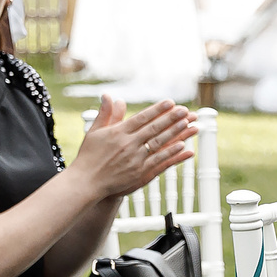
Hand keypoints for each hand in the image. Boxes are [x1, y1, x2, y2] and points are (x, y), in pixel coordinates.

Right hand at [70, 95, 193, 200]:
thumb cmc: (89, 156)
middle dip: (171, 118)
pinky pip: (159, 161)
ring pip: (159, 143)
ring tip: (189, 124)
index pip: (142, 118)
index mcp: (118, 133)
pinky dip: (171, 153)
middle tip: (185, 110)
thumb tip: (108, 95)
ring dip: (176, 133)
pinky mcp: (140, 172)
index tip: (170, 102)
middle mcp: (128, 144)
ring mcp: (135, 158)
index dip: (157, 109)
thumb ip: (106, 114)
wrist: (86, 181)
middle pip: (154, 128)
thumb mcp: (95, 131)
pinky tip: (184, 146)